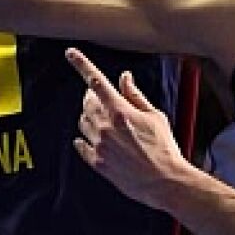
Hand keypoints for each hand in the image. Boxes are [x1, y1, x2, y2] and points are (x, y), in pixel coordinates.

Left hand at [69, 49, 189, 209]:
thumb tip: (124, 78)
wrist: (164, 182)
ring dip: (89, 116)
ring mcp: (99, 145)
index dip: (81, 64)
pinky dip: (84, 139)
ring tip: (106, 122)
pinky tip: (92, 139)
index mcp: (120, 111)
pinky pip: (80, 145)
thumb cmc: (164, 148)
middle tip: (104, 98)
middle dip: (93, 95)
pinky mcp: (97, 162)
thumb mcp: (155, 116)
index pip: (96, 81)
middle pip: (87, 101)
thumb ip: (135, 95)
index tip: (70, 53)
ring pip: (82, 122)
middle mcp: (105, 126)